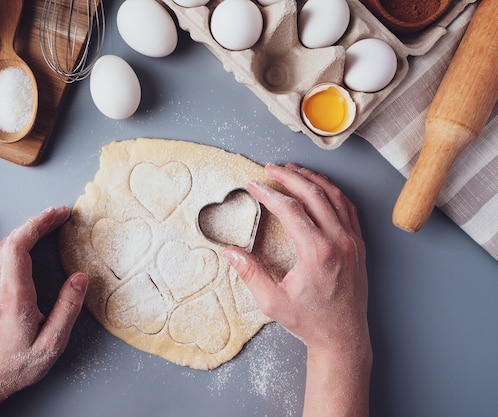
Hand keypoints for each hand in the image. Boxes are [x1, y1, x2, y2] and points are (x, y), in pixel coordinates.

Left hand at [0, 206, 87, 416]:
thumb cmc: (14, 364)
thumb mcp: (51, 343)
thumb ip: (68, 308)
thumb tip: (80, 278)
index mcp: (13, 295)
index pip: (20, 245)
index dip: (39, 223)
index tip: (59, 214)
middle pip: (11, 239)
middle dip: (36, 221)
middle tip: (59, 214)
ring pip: (3, 246)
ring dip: (26, 229)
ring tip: (48, 224)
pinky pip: (0, 256)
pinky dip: (17, 241)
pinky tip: (29, 243)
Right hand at [223, 163, 370, 416]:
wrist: (343, 337)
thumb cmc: (310, 321)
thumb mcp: (272, 302)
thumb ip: (250, 273)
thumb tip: (230, 252)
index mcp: (317, 253)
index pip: (290, 209)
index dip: (269, 193)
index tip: (254, 185)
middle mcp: (339, 242)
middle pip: (314, 194)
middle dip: (290, 176)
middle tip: (271, 168)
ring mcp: (353, 242)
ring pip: (335, 197)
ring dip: (313, 179)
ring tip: (294, 170)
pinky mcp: (359, 246)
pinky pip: (348, 209)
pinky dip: (333, 193)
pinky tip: (321, 188)